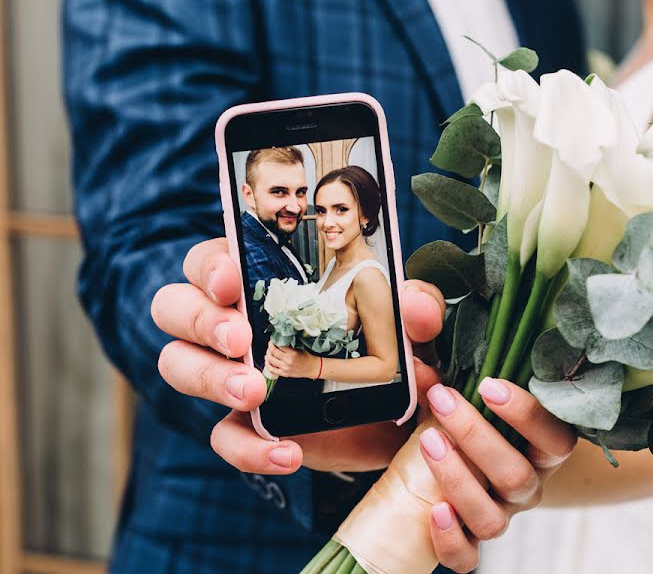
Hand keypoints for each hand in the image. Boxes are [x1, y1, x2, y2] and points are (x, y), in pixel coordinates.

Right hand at [151, 238, 444, 472]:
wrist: (397, 415)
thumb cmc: (391, 346)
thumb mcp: (411, 324)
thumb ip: (418, 308)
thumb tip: (414, 306)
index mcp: (264, 282)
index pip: (211, 260)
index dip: (210, 266)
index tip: (232, 281)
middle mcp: (236, 323)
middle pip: (175, 307)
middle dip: (201, 320)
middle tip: (242, 339)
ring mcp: (233, 374)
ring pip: (179, 365)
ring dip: (209, 377)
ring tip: (255, 392)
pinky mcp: (248, 424)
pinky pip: (223, 435)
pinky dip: (248, 448)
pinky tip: (289, 452)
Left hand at [265, 342, 317, 378]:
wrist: (312, 368)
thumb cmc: (307, 357)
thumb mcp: (300, 348)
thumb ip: (290, 345)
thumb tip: (280, 340)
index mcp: (292, 353)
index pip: (279, 345)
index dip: (274, 341)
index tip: (273, 339)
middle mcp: (288, 361)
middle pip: (273, 352)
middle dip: (270, 347)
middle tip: (270, 344)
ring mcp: (285, 368)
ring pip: (271, 360)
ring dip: (267, 354)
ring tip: (268, 351)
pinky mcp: (284, 374)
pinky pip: (272, 370)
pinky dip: (267, 364)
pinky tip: (267, 360)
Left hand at [415, 372, 576, 572]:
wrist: (441, 472)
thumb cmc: (461, 426)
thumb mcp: (458, 400)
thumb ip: (442, 381)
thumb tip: (419, 365)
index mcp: (539, 451)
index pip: (556, 438)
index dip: (528, 414)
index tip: (489, 385)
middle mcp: (526, 488)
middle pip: (517, 475)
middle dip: (477, 436)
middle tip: (443, 400)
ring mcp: (500, 518)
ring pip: (493, 518)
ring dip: (458, 480)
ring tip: (427, 443)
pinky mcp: (471, 545)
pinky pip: (468, 558)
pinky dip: (451, 539)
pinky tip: (434, 511)